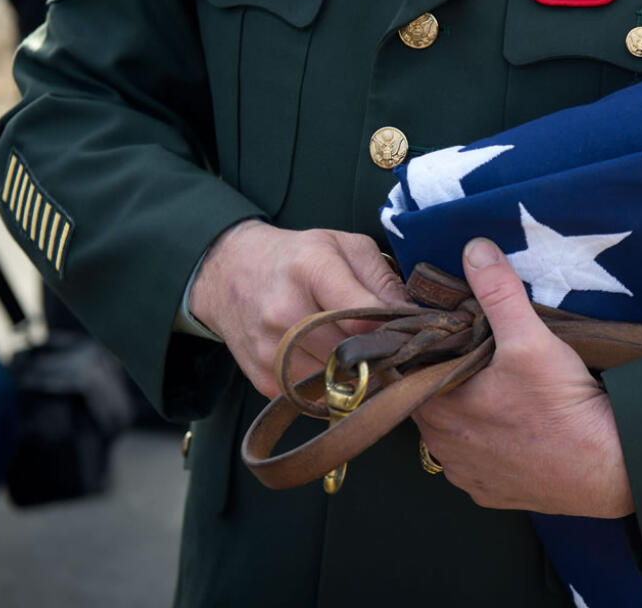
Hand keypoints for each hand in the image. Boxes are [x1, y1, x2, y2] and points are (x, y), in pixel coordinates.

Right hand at [189, 219, 408, 397]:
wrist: (229, 274)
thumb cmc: (296, 256)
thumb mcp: (344, 246)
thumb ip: (382, 278)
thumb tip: (412, 317)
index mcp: (310, 269)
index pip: (363, 315)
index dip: (393, 327)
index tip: (409, 332)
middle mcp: (285, 312)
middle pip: (353, 353)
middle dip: (379, 354)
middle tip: (393, 348)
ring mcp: (272, 352)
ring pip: (338, 382)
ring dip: (357, 374)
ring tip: (362, 355)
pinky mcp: (266, 381)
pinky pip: (316, 396)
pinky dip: (331, 386)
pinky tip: (333, 365)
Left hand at [413, 238, 633, 517]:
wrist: (609, 468)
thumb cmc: (563, 407)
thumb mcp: (531, 339)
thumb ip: (499, 292)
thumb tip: (475, 249)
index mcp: (439, 410)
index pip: (413, 373)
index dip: (430, 351)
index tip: (450, 334)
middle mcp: (444, 450)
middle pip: (432, 403)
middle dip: (450, 380)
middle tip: (480, 356)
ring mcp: (468, 477)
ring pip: (453, 435)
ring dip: (467, 415)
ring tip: (498, 389)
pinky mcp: (493, 495)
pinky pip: (477, 465)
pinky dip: (489, 446)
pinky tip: (513, 427)